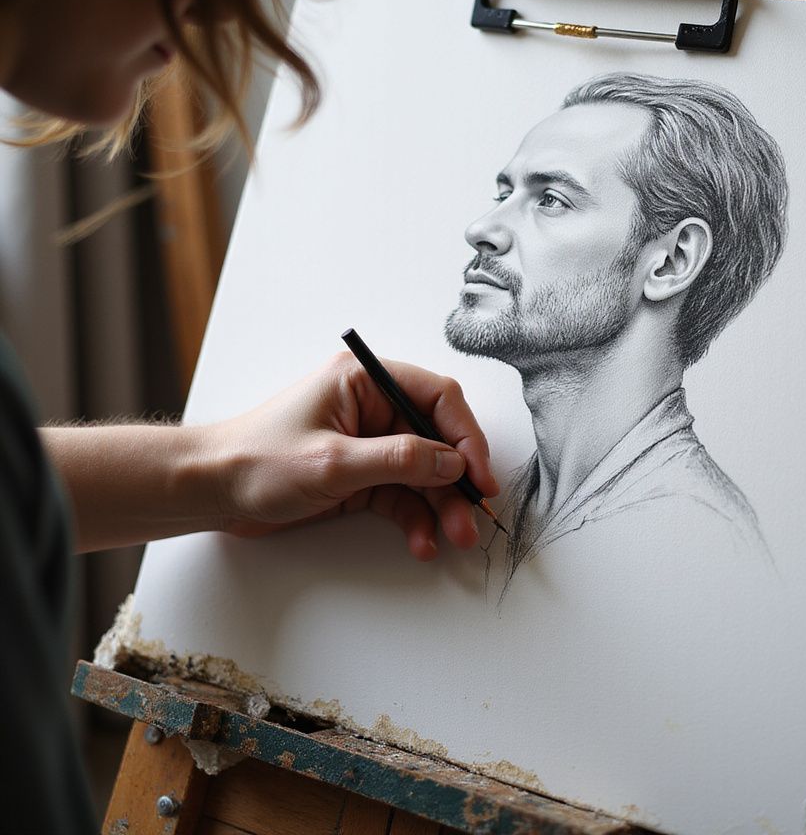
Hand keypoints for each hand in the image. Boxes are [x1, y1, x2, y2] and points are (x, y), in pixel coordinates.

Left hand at [206, 352, 499, 559]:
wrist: (210, 493)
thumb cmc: (256, 461)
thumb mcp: (333, 461)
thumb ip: (399, 460)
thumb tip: (453, 463)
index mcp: (365, 381)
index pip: (437, 397)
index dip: (465, 436)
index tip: (478, 475)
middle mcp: (373, 407)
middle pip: (436, 439)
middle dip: (456, 481)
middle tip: (472, 518)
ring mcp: (368, 443)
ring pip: (424, 473)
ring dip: (441, 506)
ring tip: (454, 538)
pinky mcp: (361, 476)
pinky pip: (402, 495)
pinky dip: (415, 518)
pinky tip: (421, 541)